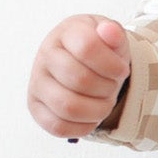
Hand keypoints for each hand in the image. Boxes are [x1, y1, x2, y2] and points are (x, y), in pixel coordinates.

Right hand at [29, 15, 131, 136]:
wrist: (85, 63)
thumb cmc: (100, 49)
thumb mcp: (111, 36)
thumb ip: (113, 33)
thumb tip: (109, 31)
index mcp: (65, 33)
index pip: (88, 47)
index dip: (112, 64)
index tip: (121, 70)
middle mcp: (45, 56)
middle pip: (80, 80)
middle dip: (107, 88)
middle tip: (112, 86)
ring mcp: (37, 82)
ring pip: (68, 107)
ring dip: (98, 109)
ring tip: (104, 101)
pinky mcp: (35, 107)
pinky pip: (58, 126)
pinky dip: (84, 126)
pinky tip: (92, 115)